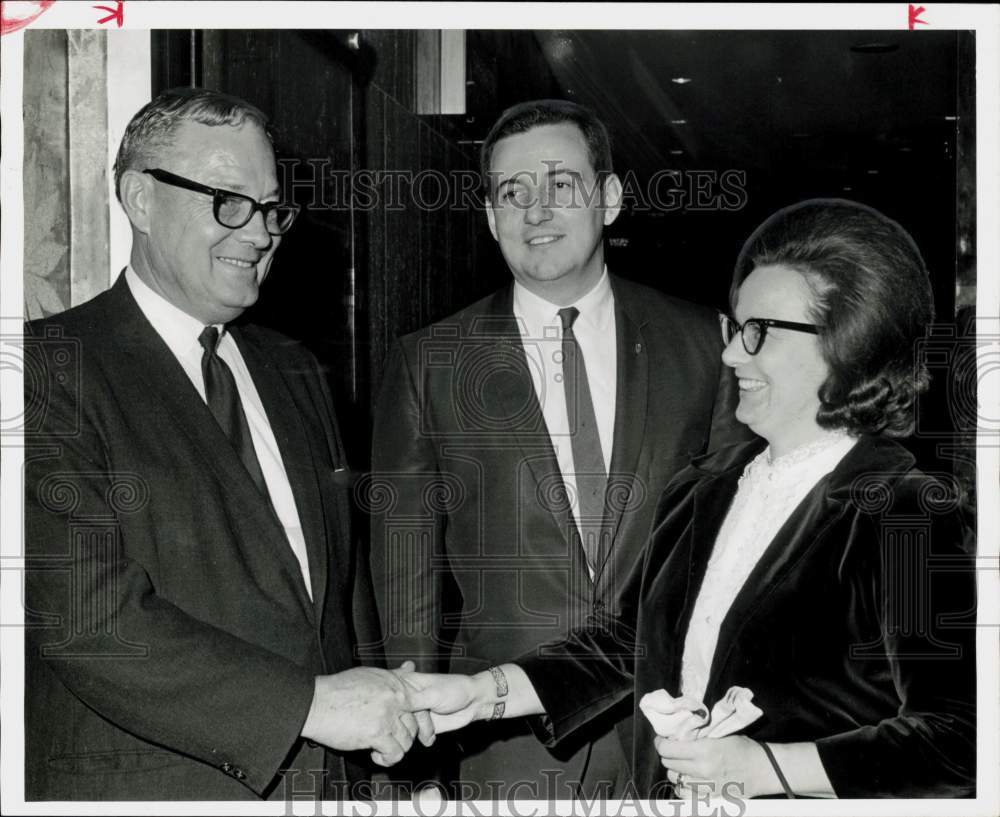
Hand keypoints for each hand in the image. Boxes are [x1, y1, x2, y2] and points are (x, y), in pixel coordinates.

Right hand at [300, 666, 430, 766]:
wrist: (317, 703)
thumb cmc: (339, 689)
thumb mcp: (371, 674)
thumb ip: (394, 674)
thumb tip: (410, 666)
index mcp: (395, 684)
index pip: (424, 701)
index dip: (425, 718)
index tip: (424, 729)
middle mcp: (394, 698)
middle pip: (416, 724)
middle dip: (406, 735)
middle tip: (392, 738)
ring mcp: (387, 715)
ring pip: (407, 740)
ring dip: (395, 747)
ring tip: (382, 745)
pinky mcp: (376, 733)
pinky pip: (395, 753)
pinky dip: (387, 758)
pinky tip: (376, 754)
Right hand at [397, 670, 489, 733]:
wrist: (473, 703)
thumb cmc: (456, 689)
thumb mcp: (433, 692)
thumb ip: (414, 699)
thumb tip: (395, 703)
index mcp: (408, 683)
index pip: (390, 695)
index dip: (391, 704)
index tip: (398, 711)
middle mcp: (409, 699)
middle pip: (396, 714)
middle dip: (405, 722)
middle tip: (419, 722)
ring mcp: (416, 714)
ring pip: (404, 727)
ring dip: (414, 732)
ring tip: (428, 729)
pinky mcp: (423, 727)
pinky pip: (415, 736)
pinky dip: (421, 738)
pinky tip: (430, 735)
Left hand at [654, 735, 771, 798]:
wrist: (765, 769)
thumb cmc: (744, 748)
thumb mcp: (720, 735)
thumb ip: (698, 737)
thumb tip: (677, 735)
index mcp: (704, 751)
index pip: (668, 750)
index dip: (661, 743)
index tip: (661, 740)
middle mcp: (702, 771)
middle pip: (669, 766)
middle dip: (668, 756)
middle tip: (672, 750)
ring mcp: (707, 788)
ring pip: (676, 782)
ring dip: (675, 773)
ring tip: (680, 766)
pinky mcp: (712, 799)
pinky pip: (687, 797)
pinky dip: (683, 789)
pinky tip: (687, 782)